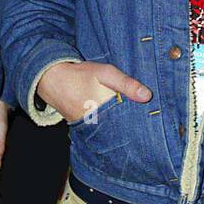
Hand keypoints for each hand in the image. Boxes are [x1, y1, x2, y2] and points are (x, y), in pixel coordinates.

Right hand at [37, 60, 151, 123]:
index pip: (127, 125)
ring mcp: (88, 127)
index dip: (141, 125)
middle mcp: (95, 124)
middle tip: (147, 127)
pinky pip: (101, 129)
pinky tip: (117, 121)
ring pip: (110, 131)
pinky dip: (109, 126)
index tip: (152, 123)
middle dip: (132, 127)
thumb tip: (147, 95)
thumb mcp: (106, 73)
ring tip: (135, 126)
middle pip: (120, 130)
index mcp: (103, 112)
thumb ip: (126, 84)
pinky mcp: (83, 126)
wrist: (51, 79)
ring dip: (120, 127)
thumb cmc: (79, 75)